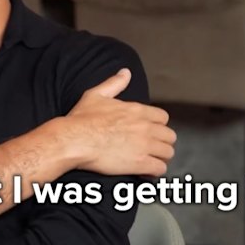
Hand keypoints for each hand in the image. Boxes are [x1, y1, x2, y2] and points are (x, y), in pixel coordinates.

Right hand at [53, 68, 174, 175]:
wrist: (74, 140)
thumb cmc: (82, 119)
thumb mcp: (96, 95)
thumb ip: (115, 83)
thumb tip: (125, 72)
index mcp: (137, 110)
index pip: (163, 118)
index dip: (157, 126)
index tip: (149, 131)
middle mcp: (145, 127)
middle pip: (169, 136)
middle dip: (162, 142)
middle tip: (150, 148)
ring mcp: (144, 145)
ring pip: (168, 153)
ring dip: (160, 157)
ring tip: (149, 160)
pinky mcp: (140, 163)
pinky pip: (160, 168)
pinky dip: (155, 171)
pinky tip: (145, 172)